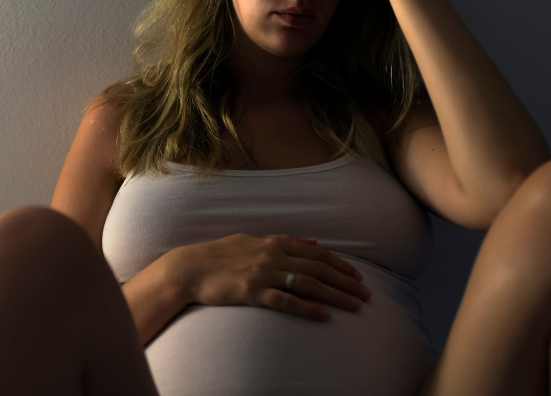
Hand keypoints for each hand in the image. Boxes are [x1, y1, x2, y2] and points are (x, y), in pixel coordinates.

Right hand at [170, 232, 371, 321]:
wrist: (191, 268)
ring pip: (308, 284)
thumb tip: (313, 242)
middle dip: (346, 282)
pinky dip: (308, 308)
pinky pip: (286, 301)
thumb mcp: (253, 240)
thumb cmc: (221, 255)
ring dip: (336, 295)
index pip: (316, 252)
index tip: (358, 276)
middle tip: (367, 295)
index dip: (340, 264)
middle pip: (318, 268)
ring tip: (356, 307)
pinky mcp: (252, 292)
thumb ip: (284, 241)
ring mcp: (263, 273)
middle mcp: (272, 255)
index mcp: (274, 242)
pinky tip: (325, 316)